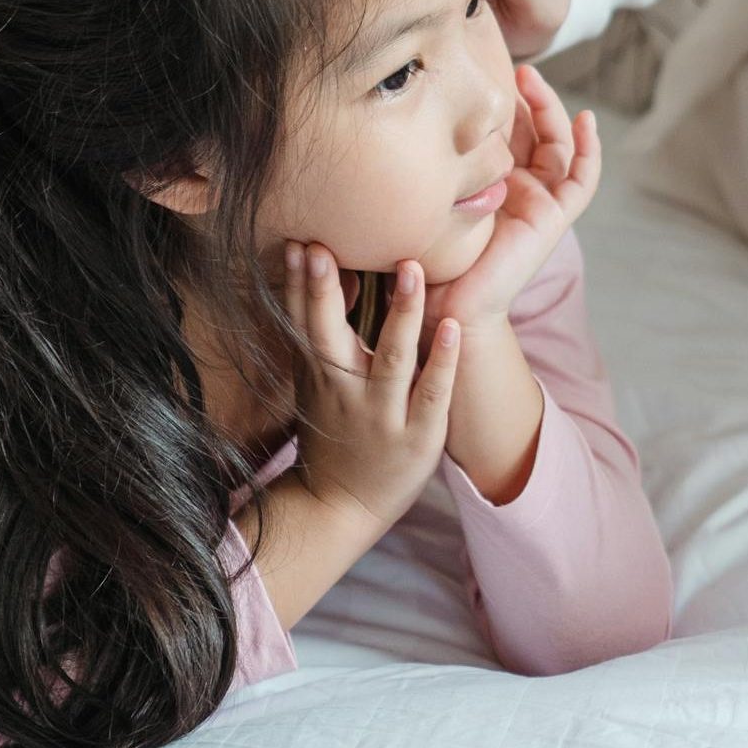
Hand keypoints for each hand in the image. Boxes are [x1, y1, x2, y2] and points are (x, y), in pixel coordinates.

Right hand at [283, 239, 462, 528]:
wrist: (340, 507)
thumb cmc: (333, 432)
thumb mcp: (314, 384)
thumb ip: (317, 334)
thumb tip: (314, 274)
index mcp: (317, 373)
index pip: (301, 320)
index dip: (296, 282)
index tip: (296, 241)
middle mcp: (342, 389)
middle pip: (329, 334)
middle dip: (324, 291)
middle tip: (326, 245)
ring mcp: (380, 414)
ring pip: (390, 358)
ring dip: (401, 313)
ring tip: (412, 268)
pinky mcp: (417, 435)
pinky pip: (431, 393)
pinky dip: (441, 361)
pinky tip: (451, 327)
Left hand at [424, 64, 602, 328]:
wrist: (444, 303)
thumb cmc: (425, 257)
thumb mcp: (425, 197)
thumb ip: (425, 166)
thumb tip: (394, 121)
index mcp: (491, 183)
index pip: (506, 133)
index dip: (503, 104)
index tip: (483, 74)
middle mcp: (518, 189)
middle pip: (535, 132)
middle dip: (529, 99)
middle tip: (516, 69)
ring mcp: (539, 201)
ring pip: (559, 145)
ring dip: (553, 110)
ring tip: (534, 80)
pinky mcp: (554, 217)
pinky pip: (583, 179)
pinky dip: (590, 149)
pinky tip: (587, 120)